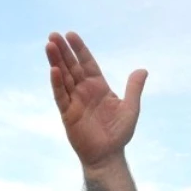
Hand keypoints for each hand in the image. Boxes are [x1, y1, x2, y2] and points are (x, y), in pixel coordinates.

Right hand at [46, 32, 146, 171]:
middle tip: (53, 35)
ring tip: (49, 46)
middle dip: (63, 51)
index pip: (87, 63)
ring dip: (56, 62)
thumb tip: (142, 70)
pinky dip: (57, 83)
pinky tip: (54, 70)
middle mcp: (84, 91)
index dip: (79, 49)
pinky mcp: (67, 114)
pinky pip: (61, 96)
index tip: (70, 35)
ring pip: (63, 77)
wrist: (108, 155)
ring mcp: (74, 101)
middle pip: (72, 66)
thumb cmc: (119, 133)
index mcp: (98, 86)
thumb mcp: (131, 108)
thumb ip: (134, 88)